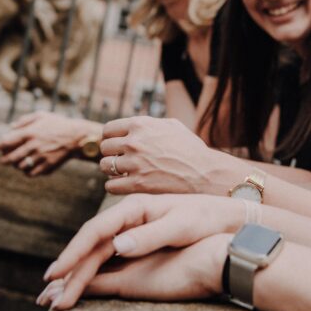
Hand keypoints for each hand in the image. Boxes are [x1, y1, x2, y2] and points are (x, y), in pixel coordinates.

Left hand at [0, 111, 99, 176]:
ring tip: (17, 163)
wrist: (76, 136)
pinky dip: (27, 172)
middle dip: (4, 160)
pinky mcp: (48, 165)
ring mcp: (40, 157)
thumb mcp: (42, 116)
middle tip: (2, 161)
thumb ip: (24, 120)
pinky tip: (28, 168)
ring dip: (16, 166)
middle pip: (11, 158)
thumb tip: (10, 127)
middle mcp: (33, 145)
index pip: (6, 142)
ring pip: (20, 167)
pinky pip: (32, 173)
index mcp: (30, 132)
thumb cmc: (58, 124)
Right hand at [38, 235, 229, 310]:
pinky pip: (108, 261)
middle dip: (68, 268)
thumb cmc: (205, 218)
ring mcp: (131, 234)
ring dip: (75, 275)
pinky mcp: (137, 246)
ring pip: (95, 255)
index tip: (57, 272)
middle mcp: (128, 221)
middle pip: (90, 245)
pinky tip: (79, 288)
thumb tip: (117, 246)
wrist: (225, 219)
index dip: (74, 252)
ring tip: (55, 297)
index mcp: (134, 209)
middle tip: (47, 292)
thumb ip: (149, 236)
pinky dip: (91, 275)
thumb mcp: (181, 226)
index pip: (95, 231)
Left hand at [99, 116, 240, 194]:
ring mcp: (134, 163)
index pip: (108, 130)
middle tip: (122, 161)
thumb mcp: (172, 126)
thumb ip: (149, 124)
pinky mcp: (137, 185)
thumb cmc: (191, 149)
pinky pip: (110, 186)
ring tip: (124, 173)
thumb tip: (131, 126)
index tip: (117, 146)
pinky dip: (116, 186)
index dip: (111, 138)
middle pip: (104, 148)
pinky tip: (126, 185)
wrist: (205, 173)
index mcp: (141, 124)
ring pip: (104, 166)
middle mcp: (135, 142)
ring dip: (112, 171)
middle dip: (112, 154)